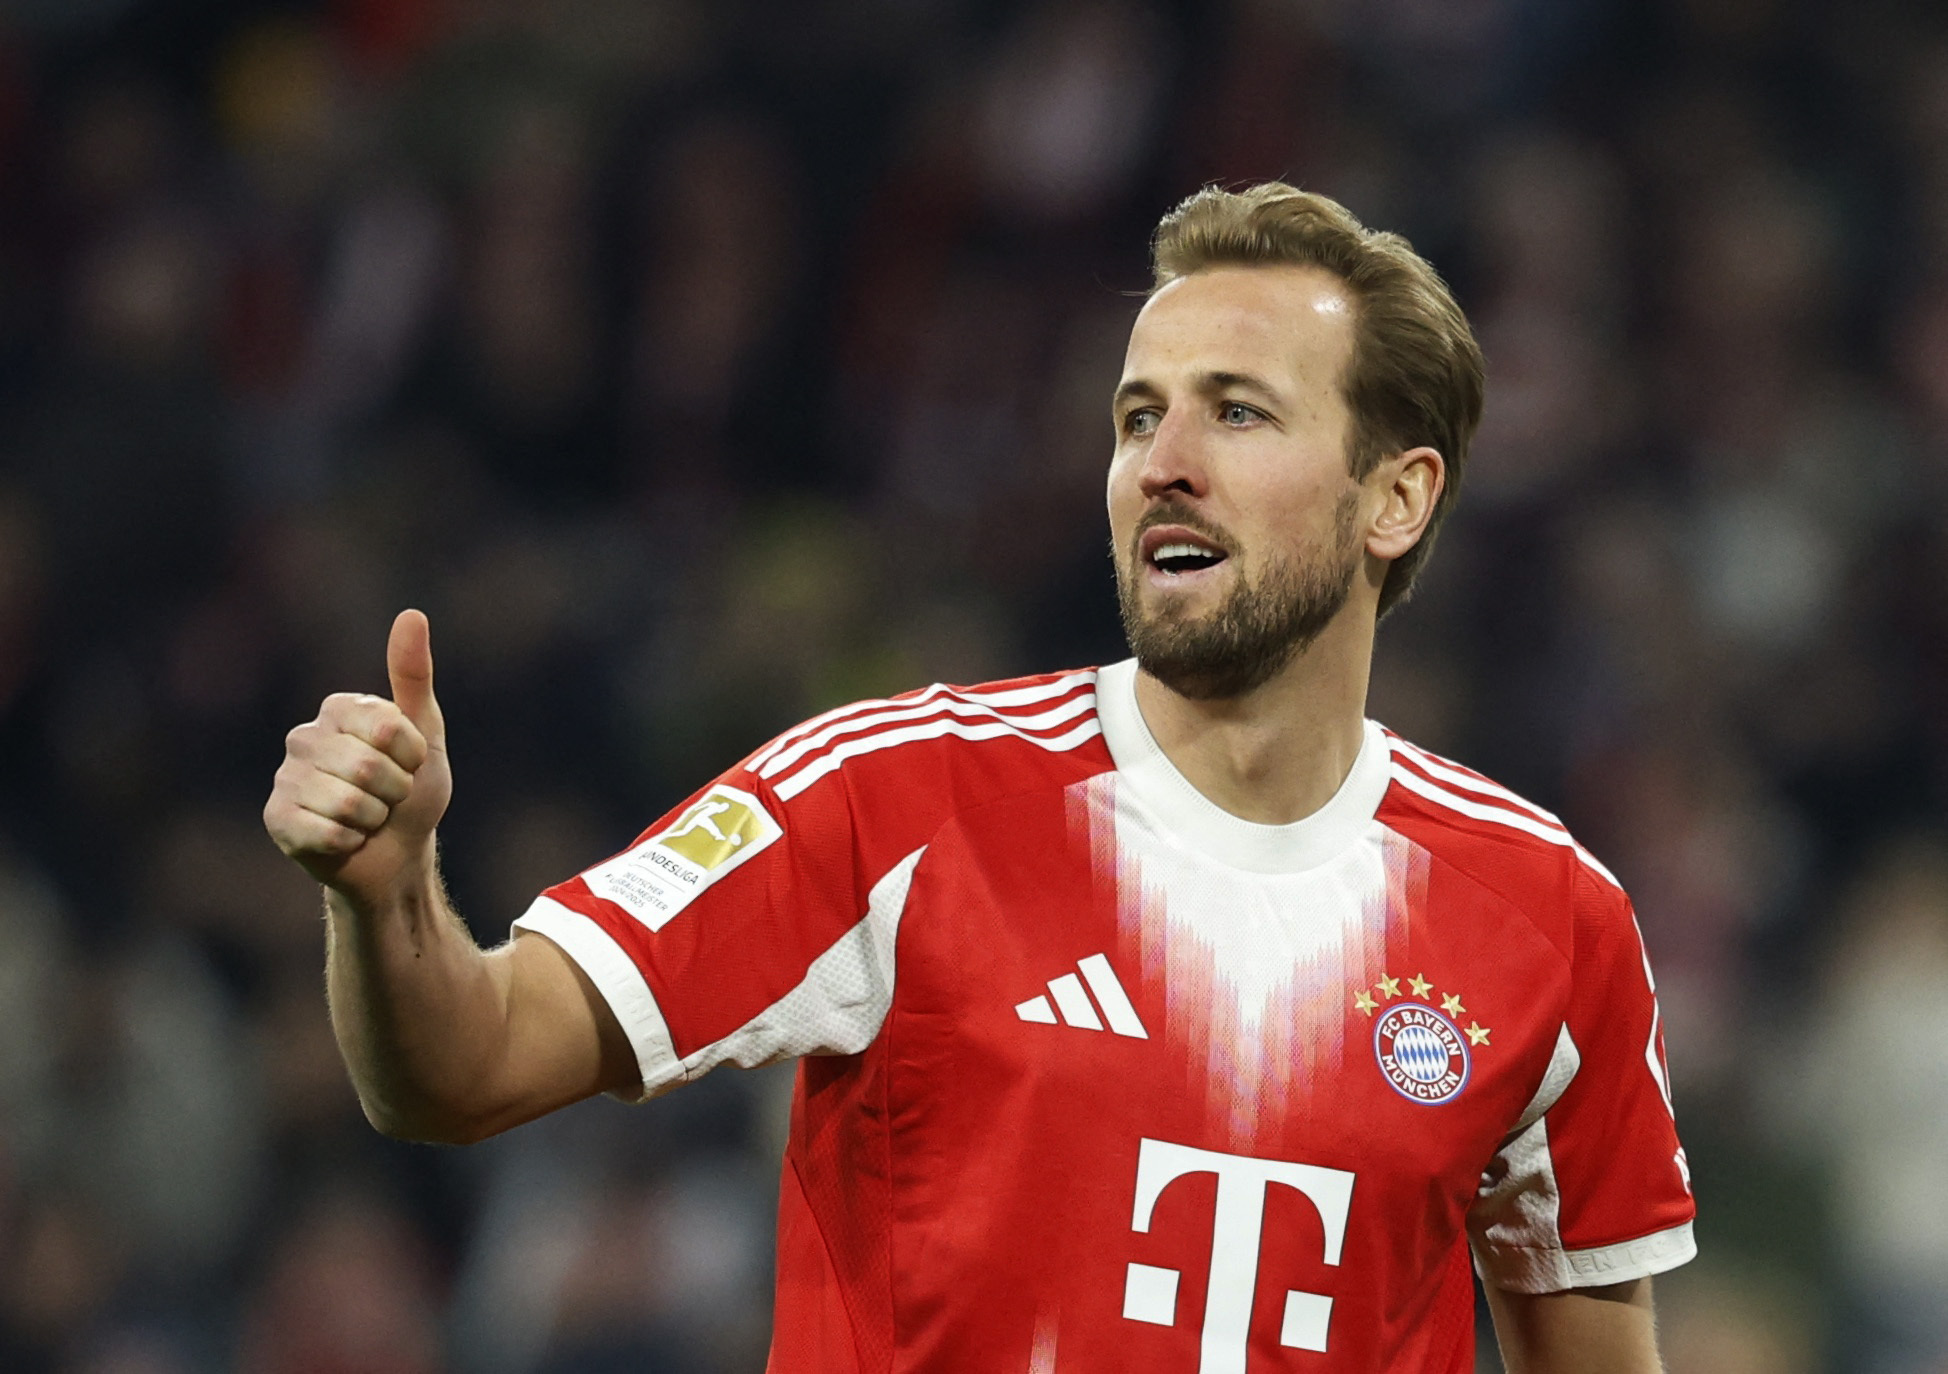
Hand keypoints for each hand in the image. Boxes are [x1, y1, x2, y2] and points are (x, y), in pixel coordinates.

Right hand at [264, 609, 452, 906]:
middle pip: (368, 766)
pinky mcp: (277, 819)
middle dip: (394, 791)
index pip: (388, 725)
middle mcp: (305, 737)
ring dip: (374, 819)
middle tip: (388, 797)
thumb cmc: (411, 792)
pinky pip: (327, 831)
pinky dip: (350, 842)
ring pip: (348, 802)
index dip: (411, 754)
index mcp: (340, 710)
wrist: (396, 854)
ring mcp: (286, 778)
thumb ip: (413, 676)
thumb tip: (411, 613)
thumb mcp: (425, 734)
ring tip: (368, 818)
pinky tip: (345, 839)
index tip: (410, 763)